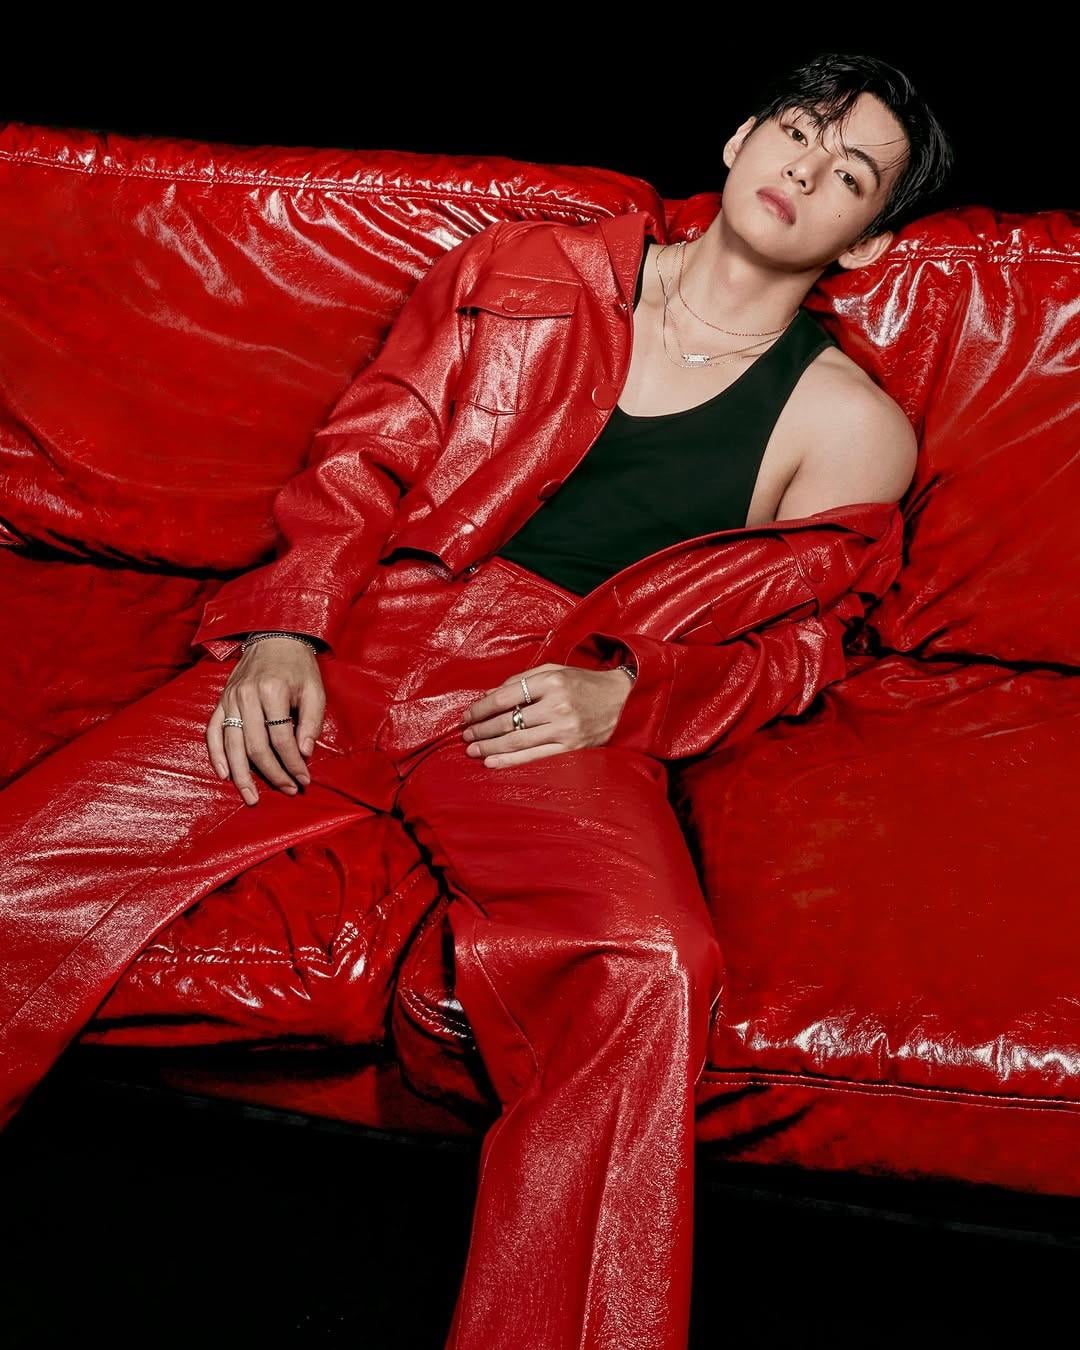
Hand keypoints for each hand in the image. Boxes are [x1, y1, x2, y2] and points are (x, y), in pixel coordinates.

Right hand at [206, 638, 325, 804]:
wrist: (274, 637)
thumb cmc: (298, 666)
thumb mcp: (315, 689)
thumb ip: (312, 722)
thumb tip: (304, 754)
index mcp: (272, 692)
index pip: (282, 739)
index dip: (294, 764)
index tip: (304, 780)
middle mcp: (246, 696)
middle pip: (256, 747)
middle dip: (273, 774)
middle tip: (288, 790)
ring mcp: (230, 699)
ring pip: (232, 745)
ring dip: (242, 775)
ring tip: (252, 797)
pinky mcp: (221, 701)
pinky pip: (213, 732)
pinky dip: (216, 755)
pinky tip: (225, 774)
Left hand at [460, 663, 633, 767]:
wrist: (621, 700)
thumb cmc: (582, 683)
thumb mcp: (554, 671)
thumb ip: (521, 680)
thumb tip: (488, 696)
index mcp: (550, 682)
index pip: (505, 697)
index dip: (481, 708)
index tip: (467, 716)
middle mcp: (557, 705)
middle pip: (508, 721)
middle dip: (481, 729)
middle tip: (465, 735)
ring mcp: (565, 729)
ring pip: (517, 741)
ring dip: (489, 746)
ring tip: (471, 750)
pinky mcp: (571, 748)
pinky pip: (534, 757)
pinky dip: (509, 761)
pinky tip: (491, 762)